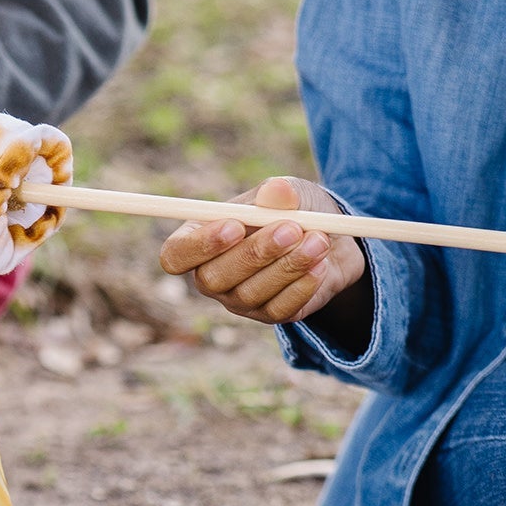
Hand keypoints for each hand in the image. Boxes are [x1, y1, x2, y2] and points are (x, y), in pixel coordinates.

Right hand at [157, 176, 365, 325]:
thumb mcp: (292, 192)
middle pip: (213, 278)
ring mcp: (238, 300)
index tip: (235, 226)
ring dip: (288, 265)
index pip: (176, 255)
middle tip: (292, 229)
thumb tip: (277, 191)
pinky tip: (321, 264)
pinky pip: (279, 308)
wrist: (330, 239)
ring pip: (250, 293)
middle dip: (254, 253)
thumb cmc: (295, 210)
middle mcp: (212, 274)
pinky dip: (302, 286)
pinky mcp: (270, 315)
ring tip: (318, 240)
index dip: (199, 246)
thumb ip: (282, 191)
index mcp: (200, 237)